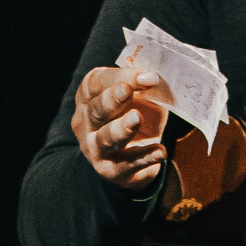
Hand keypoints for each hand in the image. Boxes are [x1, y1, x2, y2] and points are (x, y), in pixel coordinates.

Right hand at [70, 65, 167, 190]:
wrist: (135, 155)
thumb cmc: (135, 113)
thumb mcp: (140, 95)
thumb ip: (145, 84)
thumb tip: (152, 75)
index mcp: (88, 97)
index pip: (97, 82)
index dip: (119, 76)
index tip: (146, 76)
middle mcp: (85, 122)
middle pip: (96, 110)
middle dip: (111, 99)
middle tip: (126, 91)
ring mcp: (95, 148)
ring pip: (105, 139)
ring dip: (121, 128)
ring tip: (137, 119)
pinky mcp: (111, 170)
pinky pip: (128, 164)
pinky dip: (145, 157)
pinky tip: (160, 151)